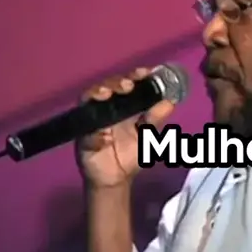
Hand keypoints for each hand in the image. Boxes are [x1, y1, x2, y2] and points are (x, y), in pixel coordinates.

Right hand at [76, 67, 174, 187]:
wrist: (115, 179)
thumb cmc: (131, 153)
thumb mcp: (148, 137)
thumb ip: (155, 120)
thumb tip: (169, 103)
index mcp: (125, 105)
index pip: (128, 83)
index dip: (135, 75)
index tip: (145, 72)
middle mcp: (108, 107)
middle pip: (108, 85)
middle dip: (117, 81)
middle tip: (128, 85)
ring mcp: (93, 119)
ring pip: (90, 97)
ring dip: (98, 92)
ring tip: (107, 94)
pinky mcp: (82, 135)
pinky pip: (84, 127)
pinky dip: (93, 128)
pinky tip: (103, 134)